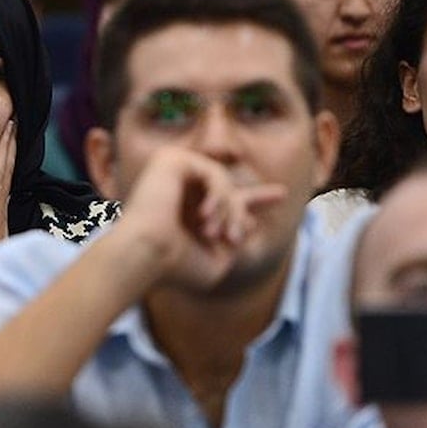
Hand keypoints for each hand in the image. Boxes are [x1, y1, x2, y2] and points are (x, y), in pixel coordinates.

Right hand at [110, 146, 286, 286]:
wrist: (145, 256)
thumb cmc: (175, 267)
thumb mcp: (216, 260)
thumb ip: (233, 241)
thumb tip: (249, 221)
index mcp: (187, 210)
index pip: (227, 198)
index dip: (256, 198)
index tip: (282, 194)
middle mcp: (179, 189)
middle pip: (228, 186)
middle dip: (244, 209)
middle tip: (238, 236)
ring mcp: (172, 172)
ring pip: (224, 182)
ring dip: (230, 210)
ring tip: (219, 234)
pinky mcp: (169, 160)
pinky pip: (213, 172)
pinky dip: (218, 194)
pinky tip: (206, 216)